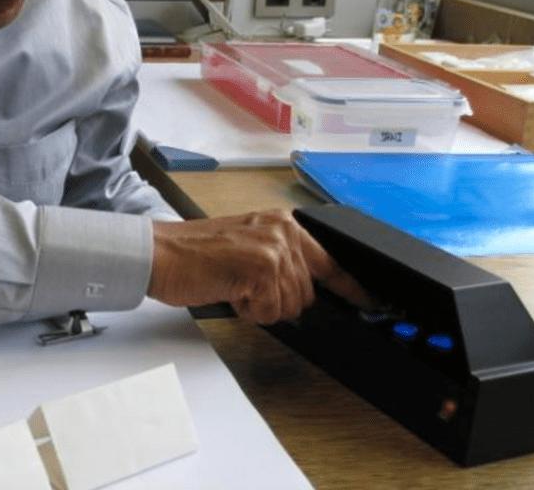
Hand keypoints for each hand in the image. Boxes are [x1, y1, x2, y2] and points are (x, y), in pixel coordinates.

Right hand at [147, 209, 372, 323]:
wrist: (161, 254)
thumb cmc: (195, 255)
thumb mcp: (247, 247)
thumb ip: (280, 261)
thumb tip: (306, 294)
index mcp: (283, 223)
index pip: (330, 261)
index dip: (351, 288)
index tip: (371, 302)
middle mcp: (283, 230)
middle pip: (308, 292)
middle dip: (277, 301)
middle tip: (244, 287)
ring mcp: (274, 248)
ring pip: (291, 305)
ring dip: (261, 307)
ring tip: (234, 285)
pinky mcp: (262, 268)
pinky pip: (271, 311)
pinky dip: (249, 311)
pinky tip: (230, 291)